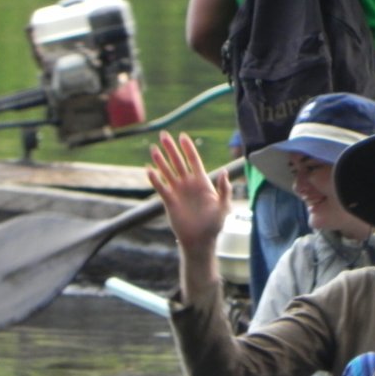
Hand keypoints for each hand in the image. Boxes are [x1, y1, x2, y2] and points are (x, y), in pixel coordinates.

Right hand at [146, 130, 231, 257]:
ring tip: (154, 149)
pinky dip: (155, 179)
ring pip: (168, 172)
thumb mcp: (224, 206)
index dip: (188, 148)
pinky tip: (149, 170)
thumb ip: (225, 189)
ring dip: (161, 160)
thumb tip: (224, 172)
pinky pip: (160, 187)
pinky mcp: (169, 201)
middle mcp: (188, 184)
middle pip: (178, 162)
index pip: (194, 160)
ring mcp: (178, 191)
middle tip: (164, 135)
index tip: (182, 136)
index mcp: (202, 182)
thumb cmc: (214, 224)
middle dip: (171, 149)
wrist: (200, 240)